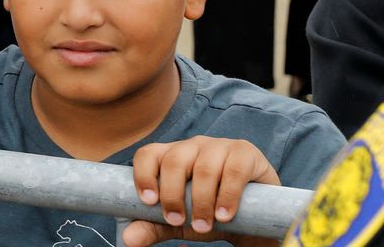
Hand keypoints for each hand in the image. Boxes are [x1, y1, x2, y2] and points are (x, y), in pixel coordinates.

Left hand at [125, 135, 278, 245]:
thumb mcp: (181, 223)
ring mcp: (220, 146)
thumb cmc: (210, 214)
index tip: (148, 202)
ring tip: (205, 226)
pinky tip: (225, 215)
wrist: (254, 219)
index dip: (144, 175)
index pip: (148, 154)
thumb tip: (129, 239)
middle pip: (174, 160)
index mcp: (172, 156)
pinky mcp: (245, 153)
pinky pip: (234, 170)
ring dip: (201, 201)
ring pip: (203, 167)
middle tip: (177, 222)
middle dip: (173, 194)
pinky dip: (227, 195)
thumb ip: (155, 227)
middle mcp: (193, 146)